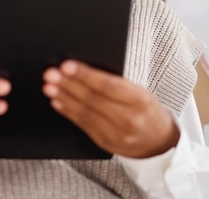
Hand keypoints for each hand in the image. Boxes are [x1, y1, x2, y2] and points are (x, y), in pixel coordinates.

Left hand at [43, 60, 179, 158]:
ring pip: (85, 113)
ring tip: (49, 87)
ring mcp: (117, 134)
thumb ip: (115, 82)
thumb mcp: (139, 91)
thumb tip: (82, 69)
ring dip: (64, 98)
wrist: (159, 142)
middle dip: (68, 85)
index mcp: (140, 100)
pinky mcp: (105, 143)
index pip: (108, 85)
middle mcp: (129, 119)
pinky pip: (83, 125)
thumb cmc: (145, 109)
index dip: (85, 75)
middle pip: (93, 99)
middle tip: (50, 74)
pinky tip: (58, 101)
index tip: (66, 65)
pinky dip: (68, 112)